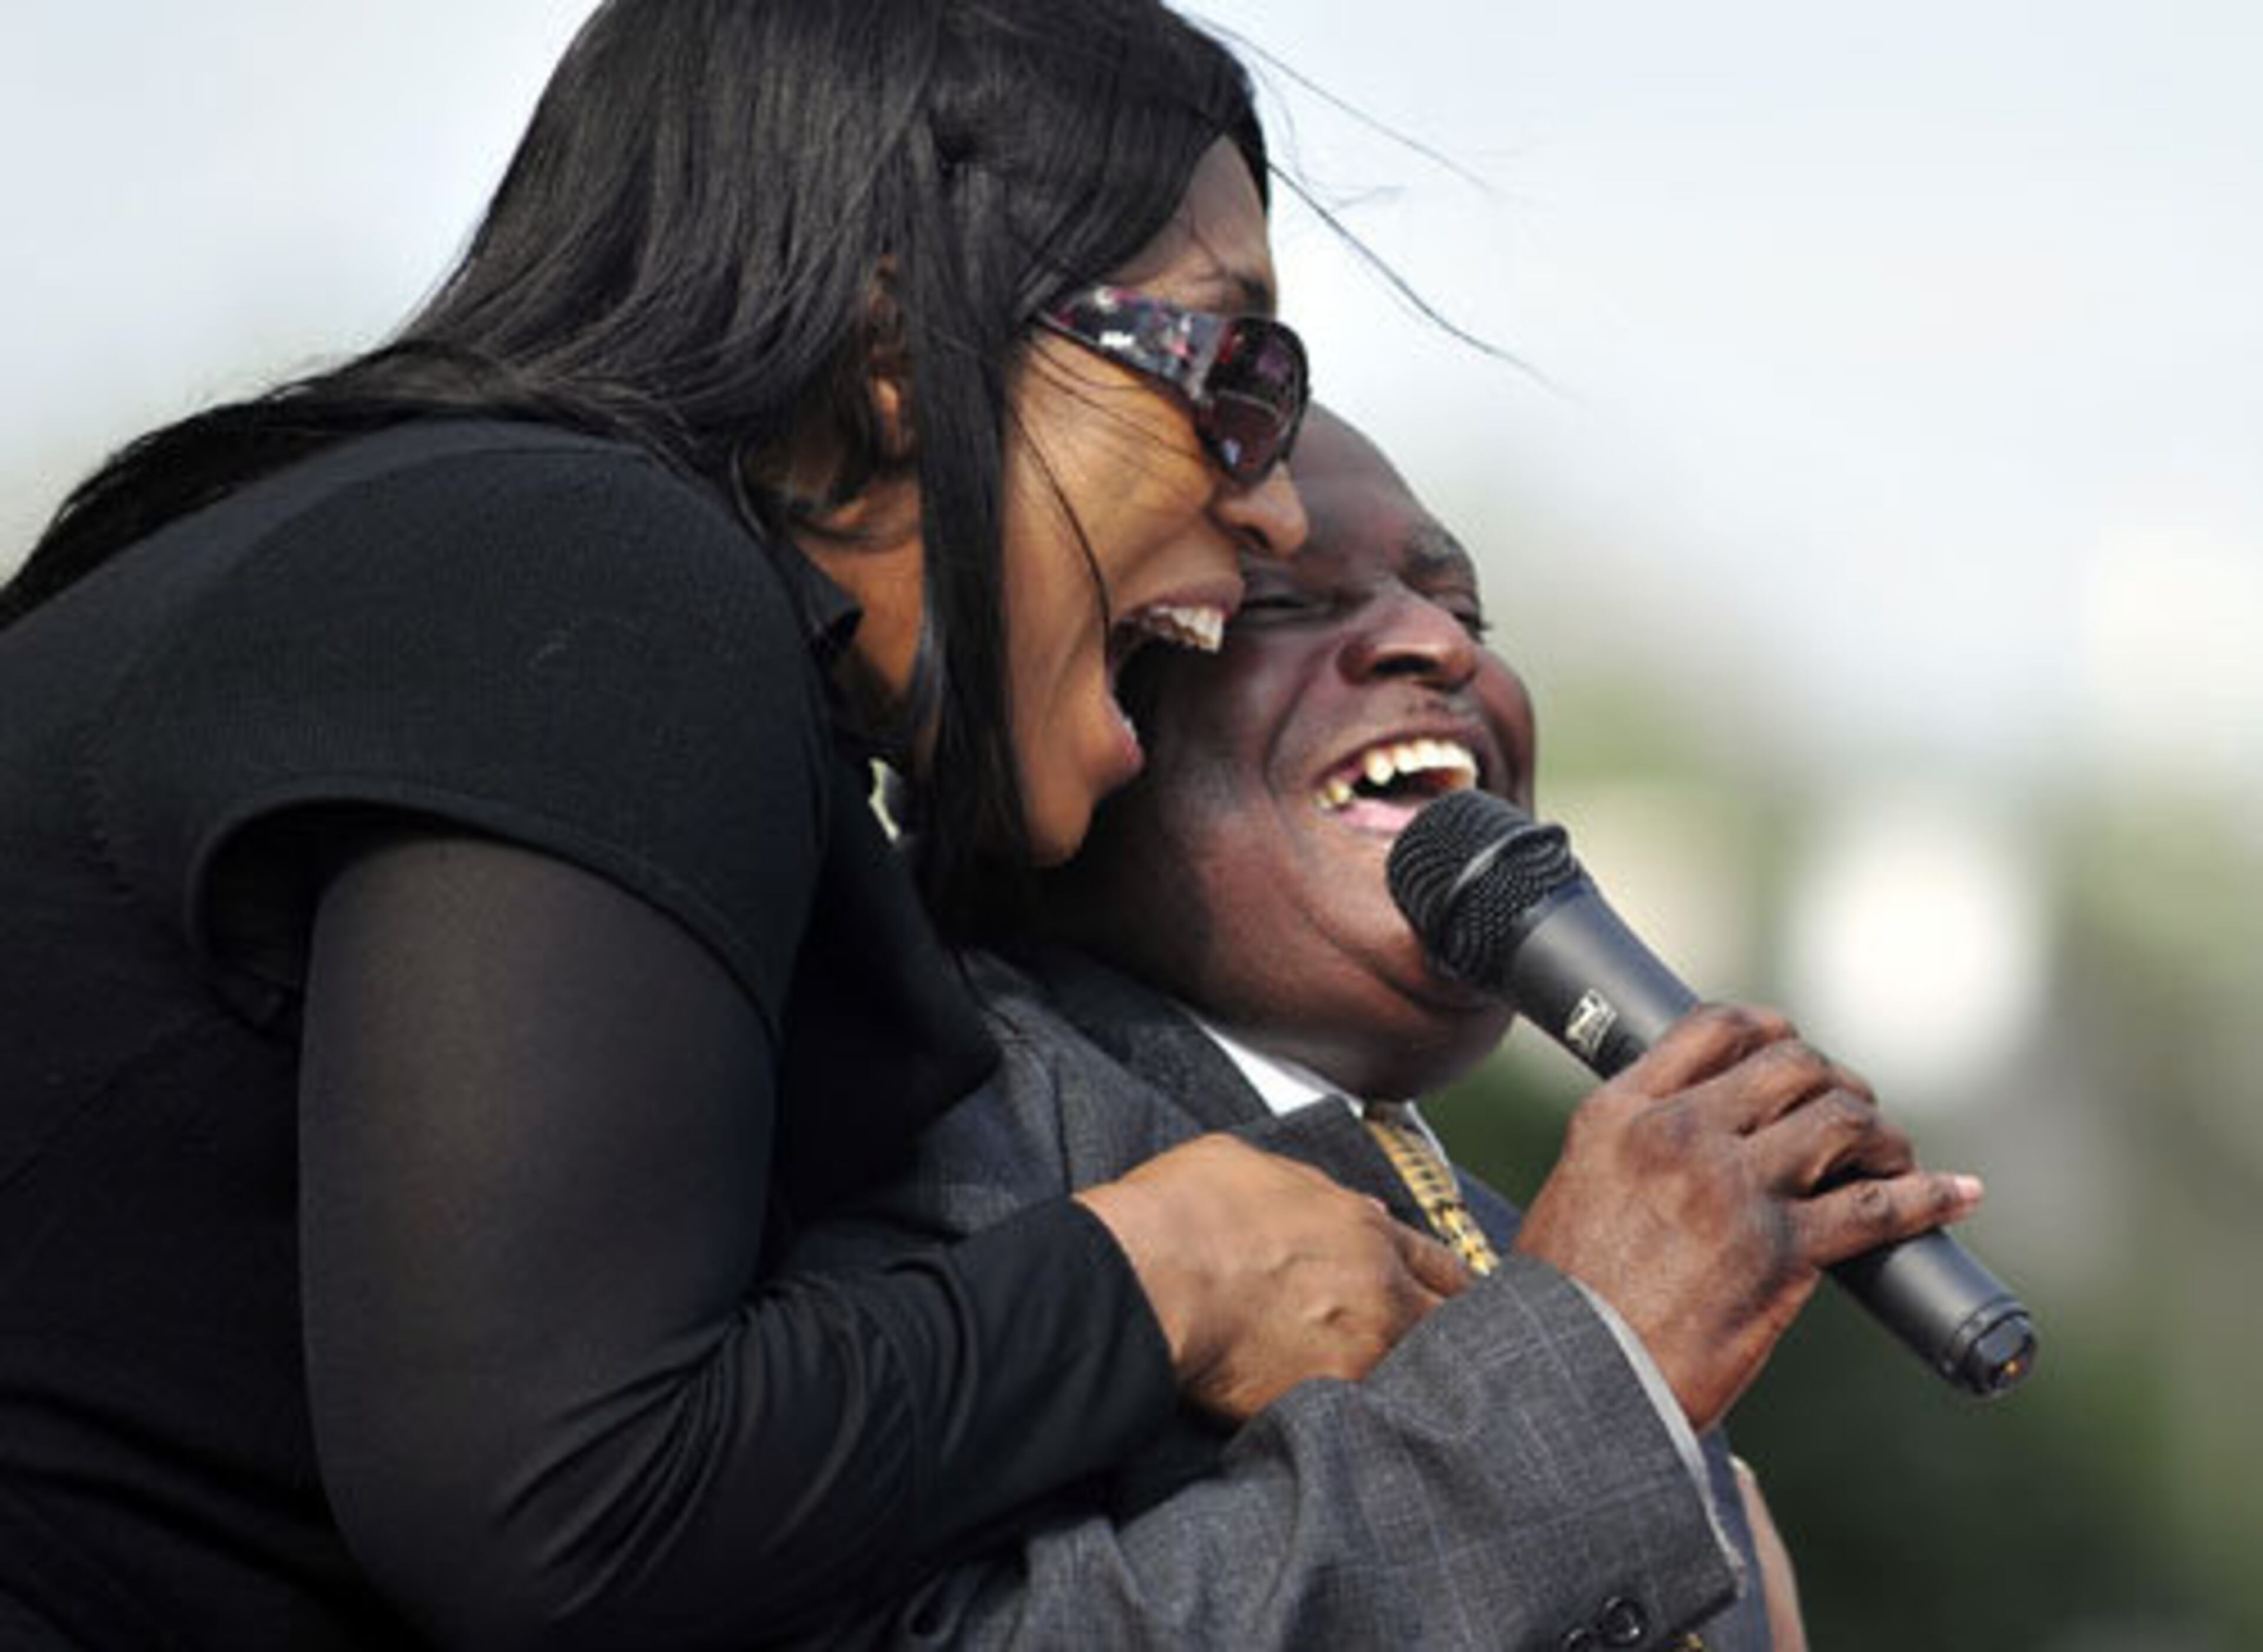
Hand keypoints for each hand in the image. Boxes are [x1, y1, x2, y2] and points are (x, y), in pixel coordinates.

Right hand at [1076, 1133, 1469, 1421]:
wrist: (1149, 1277)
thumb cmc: (1184, 1215)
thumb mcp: (1252, 1169)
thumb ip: (1310, 1190)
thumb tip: (1342, 1204)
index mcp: (1361, 1230)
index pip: (1437, 1262)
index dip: (1446, 1283)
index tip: (1446, 1298)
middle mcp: (1378, 1291)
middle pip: (1452, 1324)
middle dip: (1447, 1335)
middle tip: (1438, 1352)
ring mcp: (1361, 1351)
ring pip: (1419, 1376)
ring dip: (1411, 1381)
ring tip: (1398, 1396)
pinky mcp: (1330, 1401)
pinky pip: (1371, 1416)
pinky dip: (1370, 1419)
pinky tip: (1359, 1423)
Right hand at [1512, 1003, 1982, 1432]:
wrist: (1569, 1379)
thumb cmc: (1570, 1302)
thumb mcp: (1579, 1189)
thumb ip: (1634, 1151)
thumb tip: (1704, 1145)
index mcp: (1621, 1114)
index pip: (1716, 1029)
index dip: (1773, 1033)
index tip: (1795, 1053)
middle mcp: (1679, 1135)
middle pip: (1792, 1065)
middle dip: (1835, 1085)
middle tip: (1851, 1119)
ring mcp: (1732, 1189)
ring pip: (1842, 1121)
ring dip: (1881, 1135)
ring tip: (1891, 1160)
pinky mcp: (1779, 1253)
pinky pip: (1878, 1208)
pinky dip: (1930, 1197)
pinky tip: (1958, 1195)